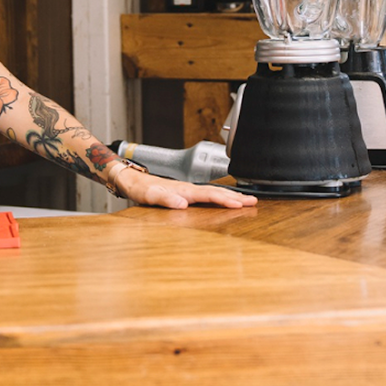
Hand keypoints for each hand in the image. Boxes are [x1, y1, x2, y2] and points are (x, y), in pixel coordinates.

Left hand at [111, 165, 257, 209]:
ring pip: (214, 193)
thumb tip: (183, 204)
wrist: (132, 181)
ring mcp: (188, 190)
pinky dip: (220, 197)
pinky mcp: (185, 193)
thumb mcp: (149, 196)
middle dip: (236, 197)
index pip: (209, 195)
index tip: (240, 204)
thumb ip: (165, 199)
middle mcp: (188, 189)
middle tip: (254, 202)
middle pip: (217, 192)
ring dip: (230, 197)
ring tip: (246, 200)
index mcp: (184, 190)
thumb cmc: (140, 189)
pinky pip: (207, 196)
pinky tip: (224, 200)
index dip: (225, 200)